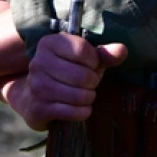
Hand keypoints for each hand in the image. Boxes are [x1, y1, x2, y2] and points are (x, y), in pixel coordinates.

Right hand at [3, 32, 127, 130]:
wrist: (34, 96)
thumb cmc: (64, 73)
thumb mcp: (83, 59)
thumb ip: (103, 54)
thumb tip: (122, 50)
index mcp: (49, 43)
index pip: (83, 51)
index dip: (94, 61)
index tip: (91, 65)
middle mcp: (38, 62)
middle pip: (83, 76)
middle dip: (93, 82)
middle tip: (88, 84)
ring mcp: (36, 86)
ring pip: (79, 96)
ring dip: (88, 98)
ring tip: (84, 95)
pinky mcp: (38, 108)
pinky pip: (73, 112)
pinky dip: (82, 112)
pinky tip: (79, 108)